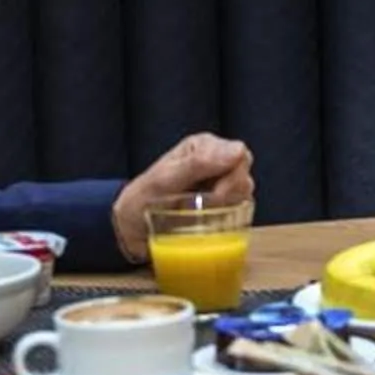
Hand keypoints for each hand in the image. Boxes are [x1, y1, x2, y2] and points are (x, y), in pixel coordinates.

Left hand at [114, 133, 253, 261]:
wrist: (129, 228)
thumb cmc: (142, 199)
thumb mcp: (165, 180)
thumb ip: (198, 164)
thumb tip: (238, 150)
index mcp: (202, 146)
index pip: (239, 153)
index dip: (233, 175)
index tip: (215, 195)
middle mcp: (215, 161)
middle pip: (245, 172)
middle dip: (232, 191)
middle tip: (208, 205)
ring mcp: (220, 183)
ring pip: (245, 190)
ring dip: (230, 204)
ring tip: (204, 213)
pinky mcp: (221, 204)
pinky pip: (240, 207)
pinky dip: (230, 216)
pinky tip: (211, 220)